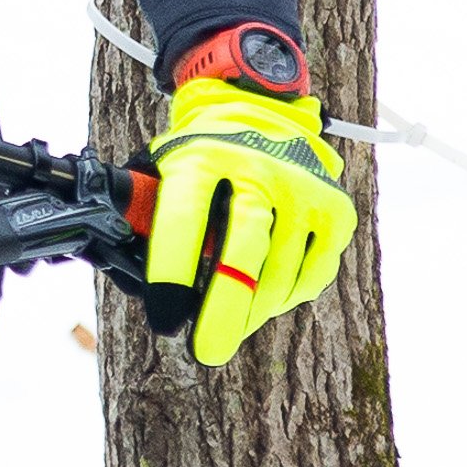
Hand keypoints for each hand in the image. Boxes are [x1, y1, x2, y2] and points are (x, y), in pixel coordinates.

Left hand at [144, 76, 356, 365]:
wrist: (265, 114)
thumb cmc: (203, 157)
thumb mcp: (166, 171)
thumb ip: (149, 215)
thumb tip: (129, 275)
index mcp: (202, 157)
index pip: (185, 218)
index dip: (172, 273)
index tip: (164, 319)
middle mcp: (257, 169)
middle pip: (243, 251)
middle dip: (224, 310)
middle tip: (207, 351)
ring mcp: (303, 190)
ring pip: (279, 275)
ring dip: (252, 312)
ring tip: (230, 326)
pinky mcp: (336, 212)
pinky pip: (311, 278)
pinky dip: (286, 298)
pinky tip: (264, 299)